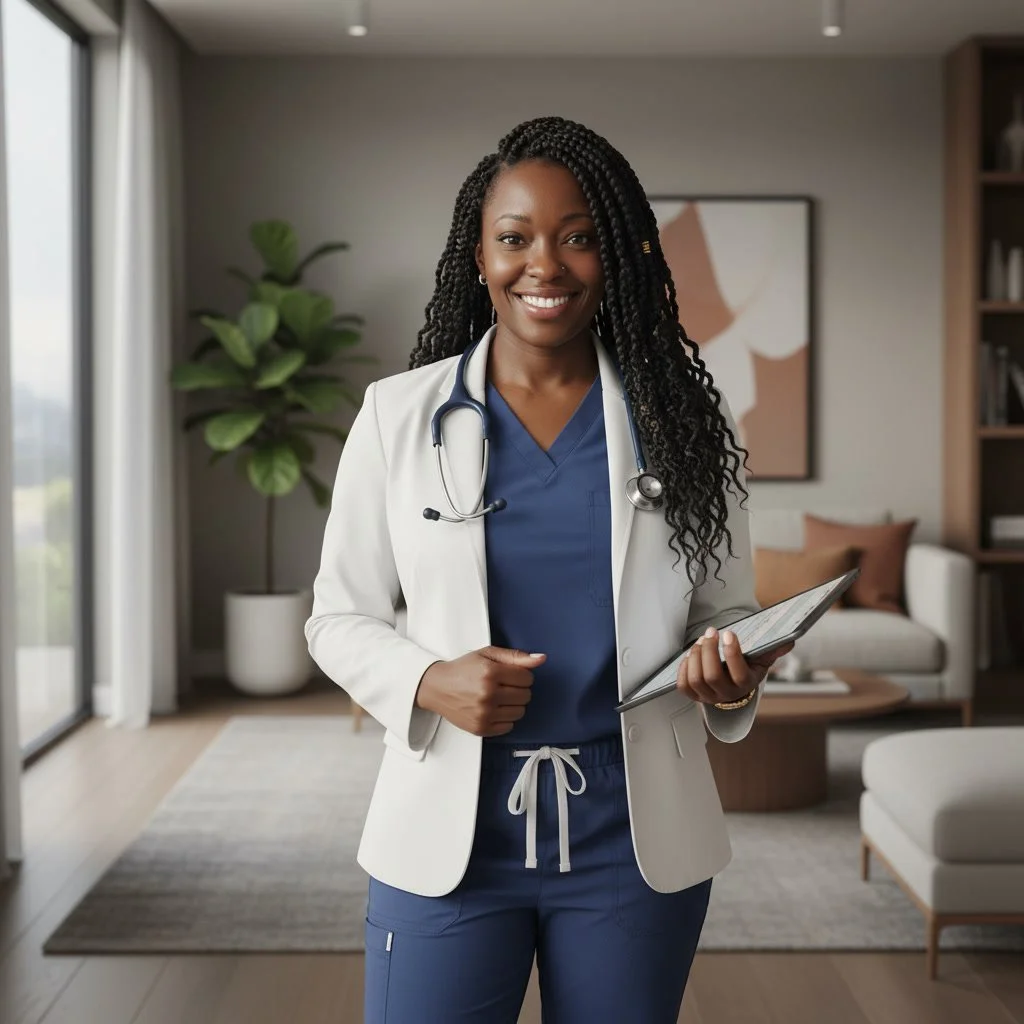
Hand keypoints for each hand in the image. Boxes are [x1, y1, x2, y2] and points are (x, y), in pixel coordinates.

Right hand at [414, 646, 543, 736]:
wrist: (437, 687)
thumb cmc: (463, 669)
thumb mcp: (487, 654)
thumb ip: (515, 656)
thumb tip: (541, 659)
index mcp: (490, 672)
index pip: (527, 678)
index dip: (521, 675)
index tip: (510, 675)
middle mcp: (487, 694)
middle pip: (526, 696)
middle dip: (518, 689)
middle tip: (503, 685)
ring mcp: (484, 714)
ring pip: (520, 712)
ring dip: (513, 704)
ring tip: (498, 697)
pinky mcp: (481, 728)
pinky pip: (509, 726)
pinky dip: (505, 718)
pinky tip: (493, 709)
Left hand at [675, 627, 794, 706]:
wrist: (734, 682)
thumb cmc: (747, 666)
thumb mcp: (763, 657)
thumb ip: (774, 648)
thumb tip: (789, 642)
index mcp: (746, 684)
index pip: (738, 673)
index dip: (732, 653)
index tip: (729, 634)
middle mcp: (727, 694)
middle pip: (712, 676)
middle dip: (708, 650)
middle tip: (711, 632)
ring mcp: (710, 697)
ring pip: (696, 679)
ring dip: (695, 656)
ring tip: (700, 641)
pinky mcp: (695, 696)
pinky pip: (683, 686)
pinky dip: (683, 668)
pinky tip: (690, 655)